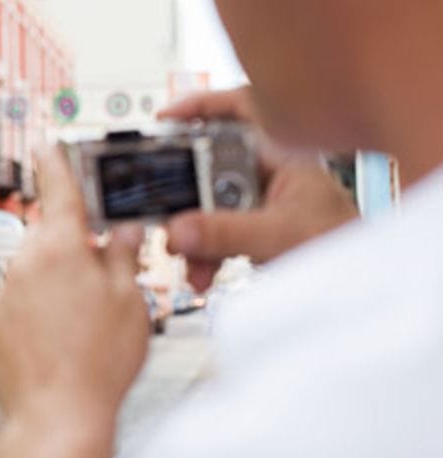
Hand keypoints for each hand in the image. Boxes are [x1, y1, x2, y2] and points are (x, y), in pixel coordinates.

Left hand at [0, 145, 149, 457]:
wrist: (56, 420)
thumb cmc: (100, 363)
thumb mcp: (131, 303)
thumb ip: (124, 257)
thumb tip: (122, 231)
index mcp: (61, 248)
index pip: (58, 189)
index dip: (56, 163)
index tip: (49, 144)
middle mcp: (23, 264)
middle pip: (50, 239)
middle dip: (72, 251)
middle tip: (101, 282)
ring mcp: (2, 295)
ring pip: (33, 274)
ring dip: (54, 286)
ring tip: (81, 328)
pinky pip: (17, 305)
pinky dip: (36, 314)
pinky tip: (56, 344)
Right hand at [159, 87, 359, 291]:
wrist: (362, 283)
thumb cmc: (342, 246)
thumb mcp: (278, 235)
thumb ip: (226, 233)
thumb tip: (178, 230)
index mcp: (285, 153)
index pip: (241, 108)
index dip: (202, 105)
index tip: (167, 117)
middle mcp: (270, 172)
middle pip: (210, 164)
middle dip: (183, 195)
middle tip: (164, 211)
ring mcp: (261, 201)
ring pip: (208, 204)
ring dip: (191, 234)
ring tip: (186, 258)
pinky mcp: (254, 229)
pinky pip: (216, 232)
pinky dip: (204, 253)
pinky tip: (203, 273)